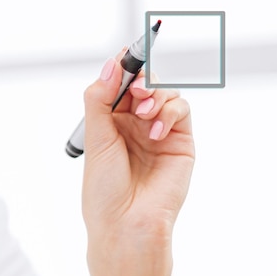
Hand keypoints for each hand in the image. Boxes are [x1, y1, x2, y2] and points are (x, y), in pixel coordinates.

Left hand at [82, 51, 194, 245]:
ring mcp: (159, 130)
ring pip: (165, 92)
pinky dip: (169, 112)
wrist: (126, 224)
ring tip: (143, 114)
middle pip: (144, 82)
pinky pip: (181, 110)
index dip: (123, 66)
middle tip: (136, 87)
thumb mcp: (96, 137)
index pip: (119, 83)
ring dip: (155, 95)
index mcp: (110, 120)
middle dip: (141, 78)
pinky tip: (155, 131)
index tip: (126, 51)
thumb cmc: (104, 188)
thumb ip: (100, 98)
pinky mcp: (181, 141)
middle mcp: (135, 122)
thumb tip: (111, 64)